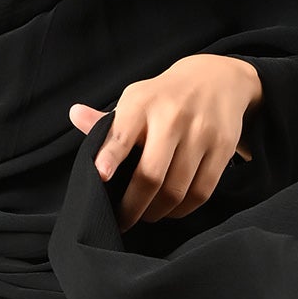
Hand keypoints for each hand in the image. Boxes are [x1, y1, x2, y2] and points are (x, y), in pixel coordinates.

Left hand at [70, 53, 262, 227]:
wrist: (218, 79)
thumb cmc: (166, 97)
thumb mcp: (137, 99)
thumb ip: (108, 120)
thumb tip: (75, 115)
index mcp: (143, 103)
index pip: (122, 132)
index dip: (110, 156)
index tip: (100, 175)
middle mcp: (172, 116)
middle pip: (151, 175)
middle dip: (132, 206)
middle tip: (123, 220)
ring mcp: (200, 132)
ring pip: (176, 190)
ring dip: (157, 212)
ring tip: (146, 214)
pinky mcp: (222, 147)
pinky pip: (200, 192)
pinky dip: (182, 209)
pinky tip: (171, 209)